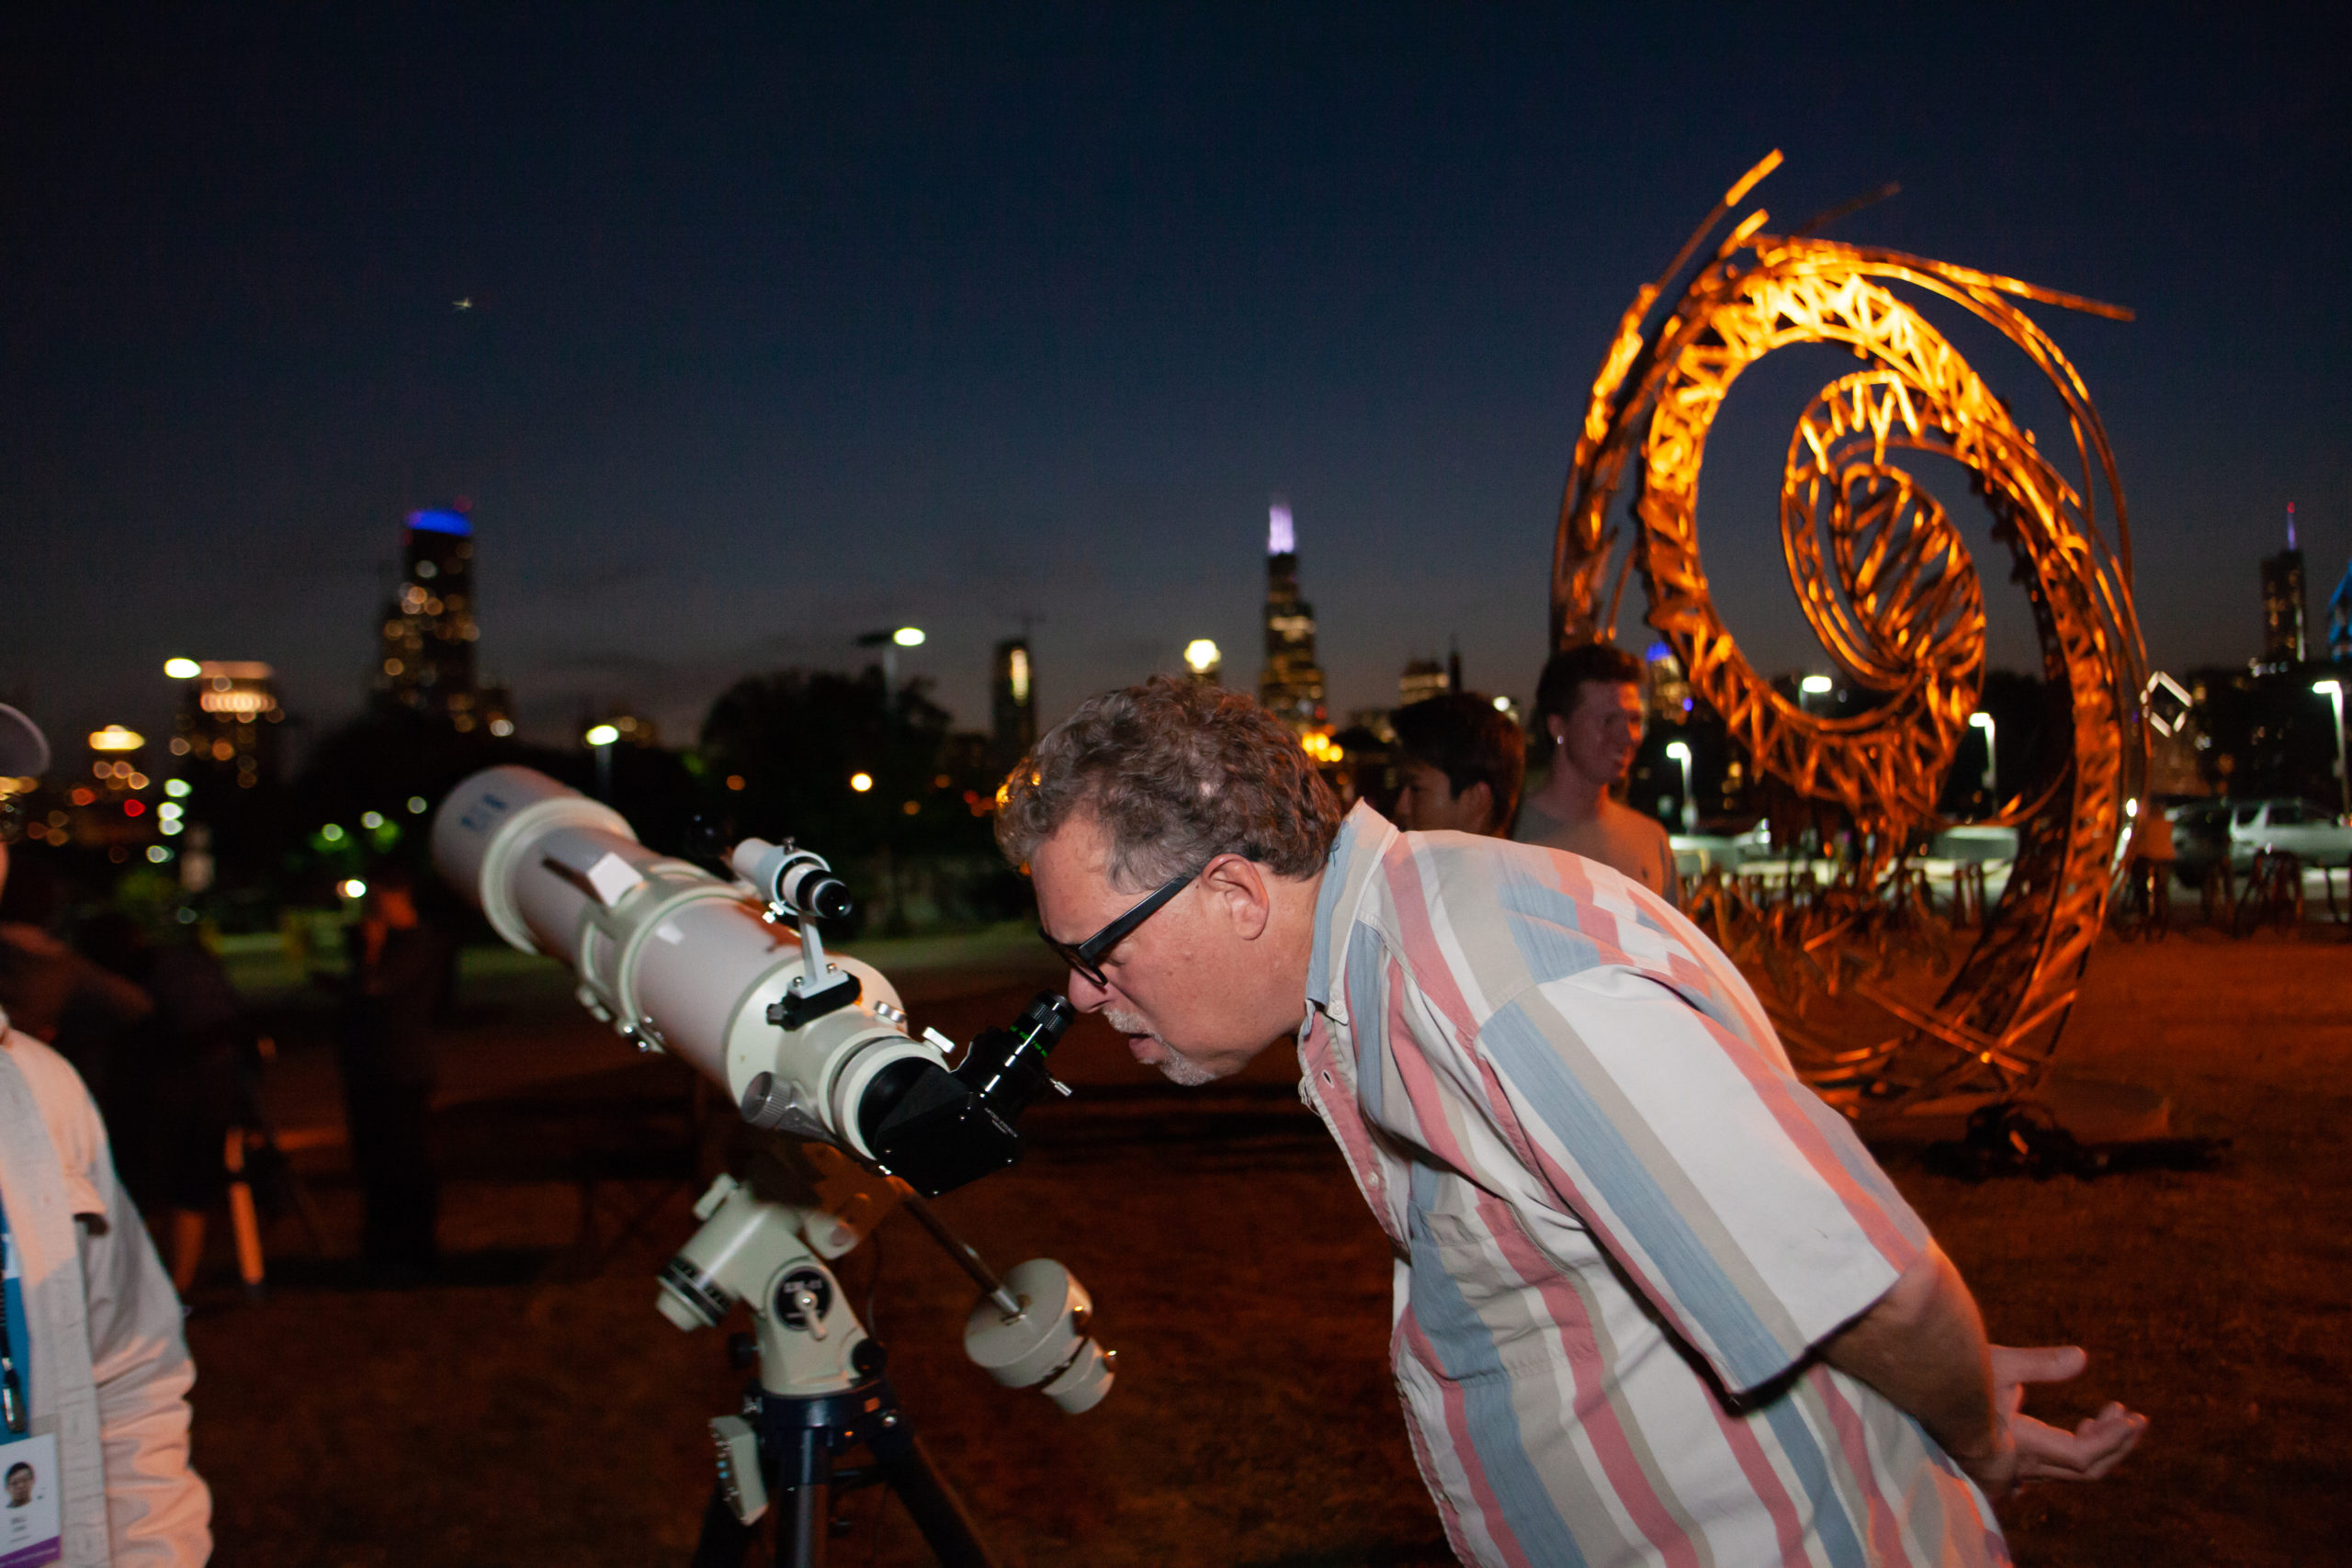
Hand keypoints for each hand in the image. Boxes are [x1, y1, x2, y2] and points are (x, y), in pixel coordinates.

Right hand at [1960, 1345, 2147, 1498]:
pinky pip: (2053, 1468)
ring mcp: (2015, 1468)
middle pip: (2085, 1470)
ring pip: (2071, 1470)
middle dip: (2116, 1445)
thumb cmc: (1953, 1377)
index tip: (2133, 1417)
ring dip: (2097, 1444)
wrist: (1917, 1392)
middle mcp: (2022, 1467)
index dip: (2112, 1439)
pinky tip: (2079, 1427)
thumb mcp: (1997, 1364)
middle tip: (2136, 1419)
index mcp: (2022, 1447)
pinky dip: (2074, 1450)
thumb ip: (2041, 1364)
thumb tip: (2083, 1357)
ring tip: (2111, 1415)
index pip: (2083, 1455)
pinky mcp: (2009, 1460)